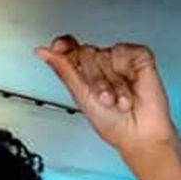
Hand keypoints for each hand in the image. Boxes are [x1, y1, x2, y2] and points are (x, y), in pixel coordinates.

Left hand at [35, 35, 178, 161]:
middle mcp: (102, 64)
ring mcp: (119, 60)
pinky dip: (124, 72)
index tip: (59, 48)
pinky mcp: (138, 56)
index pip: (70, 49)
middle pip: (85, 52)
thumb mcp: (81, 97)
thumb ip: (63, 70)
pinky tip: (130, 87)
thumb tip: (42, 51)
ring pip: (103, 54)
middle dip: (93, 79)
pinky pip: (123, 50)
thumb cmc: (113, 124)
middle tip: (104, 98)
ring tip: (117, 99)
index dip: (64, 45)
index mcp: (85, 74)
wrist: (138, 134)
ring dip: (109, 83)